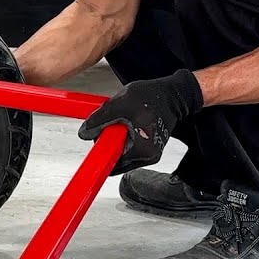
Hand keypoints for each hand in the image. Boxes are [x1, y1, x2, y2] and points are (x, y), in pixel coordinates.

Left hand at [78, 68, 203, 174]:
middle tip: (114, 123)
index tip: (94, 149)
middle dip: (109, 141)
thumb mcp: (120, 104)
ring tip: (125, 121)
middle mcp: (147, 157)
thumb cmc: (152, 97)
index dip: (100, 151)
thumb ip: (100, 119)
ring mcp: (149, 155)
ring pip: (121, 153)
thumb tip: (85, 132)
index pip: (111, 163)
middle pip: (115, 158)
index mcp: (141, 150)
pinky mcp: (149, 150)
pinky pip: (128, 149)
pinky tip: (130, 124)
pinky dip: (124, 138)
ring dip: (116, 139)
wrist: (173, 95)